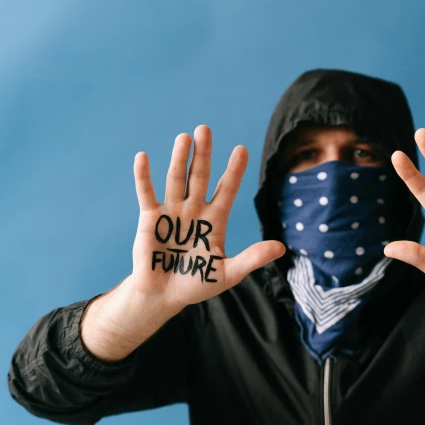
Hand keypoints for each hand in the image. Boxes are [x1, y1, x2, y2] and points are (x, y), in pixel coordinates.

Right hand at [130, 125, 285, 309]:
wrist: (164, 295)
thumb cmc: (197, 284)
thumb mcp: (228, 273)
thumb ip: (252, 258)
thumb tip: (281, 248)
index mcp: (215, 220)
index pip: (227, 189)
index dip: (234, 170)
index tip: (242, 149)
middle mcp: (195, 210)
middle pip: (201, 176)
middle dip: (203, 154)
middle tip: (205, 129)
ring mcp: (172, 212)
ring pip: (177, 179)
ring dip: (179, 158)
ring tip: (184, 137)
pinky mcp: (150, 219)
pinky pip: (146, 193)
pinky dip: (143, 176)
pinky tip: (143, 157)